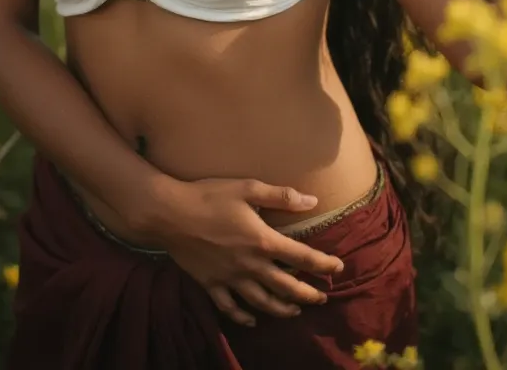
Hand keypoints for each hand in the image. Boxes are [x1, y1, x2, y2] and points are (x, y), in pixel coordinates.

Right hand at [147, 176, 345, 327]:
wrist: (170, 213)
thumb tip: (311, 200)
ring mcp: (229, 279)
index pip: (301, 257)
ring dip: (282, 309)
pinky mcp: (210, 285)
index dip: (323, 264)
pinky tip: (253, 319)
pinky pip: (230, 308)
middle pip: (286, 287)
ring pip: (262, 302)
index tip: (337, 268)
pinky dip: (244, 316)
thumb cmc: (210, 196)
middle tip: (322, 298)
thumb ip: (280, 196)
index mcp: (262, 241)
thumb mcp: (247, 188)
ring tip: (294, 310)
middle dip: (308, 294)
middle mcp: (249, 265)